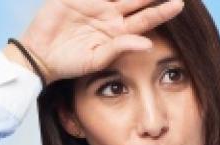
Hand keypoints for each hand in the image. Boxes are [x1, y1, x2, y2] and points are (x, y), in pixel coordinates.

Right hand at [17, 0, 185, 82]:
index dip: (162, 11)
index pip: (145, 19)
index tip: (180, 5)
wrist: (39, 56)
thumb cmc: (68, 63)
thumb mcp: (97, 59)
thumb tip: (148, 44)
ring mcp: (95, 4)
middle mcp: (110, 15)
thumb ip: (121, 48)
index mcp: (118, 32)